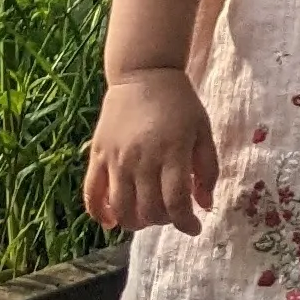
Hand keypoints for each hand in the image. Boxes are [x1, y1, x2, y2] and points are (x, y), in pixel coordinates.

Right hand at [84, 66, 219, 235]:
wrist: (144, 72)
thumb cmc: (179, 103)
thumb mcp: (203, 130)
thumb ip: (208, 170)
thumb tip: (205, 206)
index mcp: (172, 152)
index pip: (176, 202)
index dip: (186, 223)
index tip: (194, 228)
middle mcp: (142, 158)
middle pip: (149, 210)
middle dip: (164, 221)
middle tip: (171, 213)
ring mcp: (116, 158)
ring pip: (122, 208)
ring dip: (135, 222)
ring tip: (146, 217)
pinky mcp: (98, 154)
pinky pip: (92, 193)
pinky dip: (99, 213)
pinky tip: (111, 220)